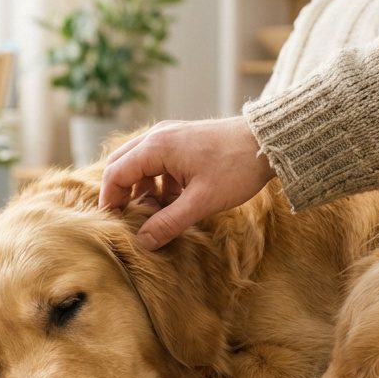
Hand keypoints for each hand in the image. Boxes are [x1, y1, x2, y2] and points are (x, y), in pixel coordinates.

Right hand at [99, 116, 273, 249]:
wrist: (268, 142)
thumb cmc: (236, 168)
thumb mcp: (201, 202)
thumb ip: (169, 222)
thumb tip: (143, 242)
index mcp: (156, 147)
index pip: (115, 174)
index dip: (110, 200)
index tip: (113, 224)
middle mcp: (157, 136)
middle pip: (122, 165)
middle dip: (122, 193)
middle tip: (127, 219)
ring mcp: (170, 136)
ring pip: (140, 164)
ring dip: (142, 189)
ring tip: (154, 215)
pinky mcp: (183, 141)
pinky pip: (159, 162)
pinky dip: (158, 182)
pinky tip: (174, 203)